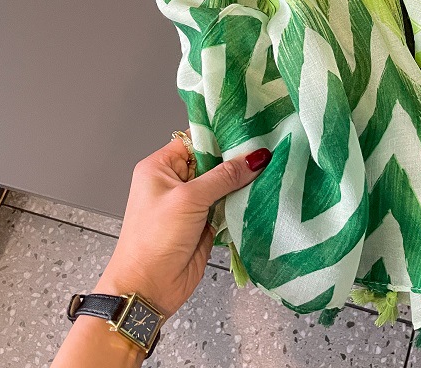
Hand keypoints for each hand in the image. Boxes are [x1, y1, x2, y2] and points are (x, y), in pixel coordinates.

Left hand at [93, 137, 270, 317]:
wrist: (147, 290)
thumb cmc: (155, 239)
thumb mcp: (189, 199)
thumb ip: (225, 176)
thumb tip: (257, 157)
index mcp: (161, 166)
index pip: (196, 139)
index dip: (222, 135)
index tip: (253, 129)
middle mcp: (176, 180)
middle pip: (214, 159)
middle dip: (238, 157)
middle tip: (270, 146)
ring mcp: (192, 202)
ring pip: (224, 182)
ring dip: (244, 180)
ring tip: (273, 166)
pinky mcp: (206, 221)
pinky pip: (229, 203)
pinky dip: (243, 200)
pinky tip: (264, 190)